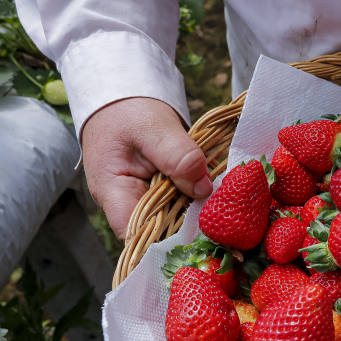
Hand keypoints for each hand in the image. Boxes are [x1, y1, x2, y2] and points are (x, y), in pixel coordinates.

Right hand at [81, 97, 211, 240]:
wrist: (125, 99)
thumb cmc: (127, 112)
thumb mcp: (153, 127)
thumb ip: (178, 157)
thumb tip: (203, 188)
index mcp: (113, 193)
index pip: (136, 235)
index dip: (166, 242)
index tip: (200, 234)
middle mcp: (128, 204)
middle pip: (160, 230)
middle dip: (191, 227)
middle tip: (225, 220)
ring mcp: (146, 199)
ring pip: (175, 218)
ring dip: (199, 211)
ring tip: (227, 206)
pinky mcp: (162, 192)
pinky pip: (182, 202)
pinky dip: (199, 198)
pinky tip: (220, 194)